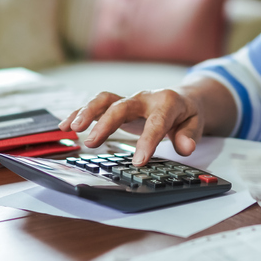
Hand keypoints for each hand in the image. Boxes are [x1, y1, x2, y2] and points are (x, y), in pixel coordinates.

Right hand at [59, 89, 202, 164]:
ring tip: (72, 129)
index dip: (147, 142)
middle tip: (92, 143)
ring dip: (87, 113)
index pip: (156, 123)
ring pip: (105, 100)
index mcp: (166, 103)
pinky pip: (96, 106)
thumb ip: (189, 136)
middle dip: (106, 124)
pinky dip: (79, 113)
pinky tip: (64, 126)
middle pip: (122, 107)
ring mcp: (128, 100)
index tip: (139, 162)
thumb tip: (186, 148)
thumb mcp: (196, 123)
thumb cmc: (186, 114)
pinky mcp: (117, 104)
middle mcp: (144, 98)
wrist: (181, 98)